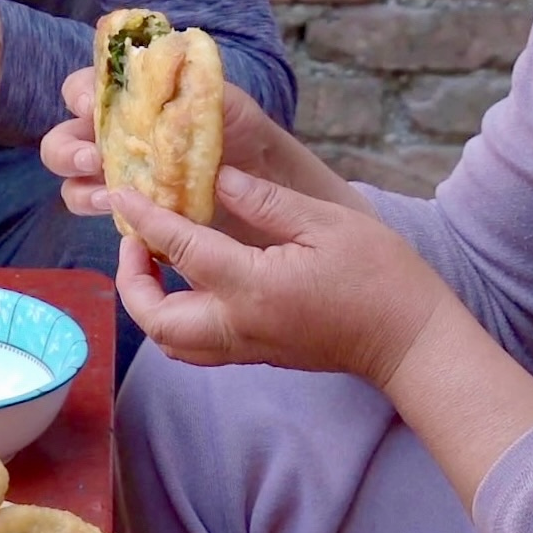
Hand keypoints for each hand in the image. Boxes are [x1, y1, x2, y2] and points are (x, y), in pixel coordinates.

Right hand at [44, 73, 366, 229]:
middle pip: (64, 137)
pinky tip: (128, 219)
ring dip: (81, 185)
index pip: (87, 88)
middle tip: (96, 157)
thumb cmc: (250, 138)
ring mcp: (120, 176)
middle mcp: (116, 137)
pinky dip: (107, 214)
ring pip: (73, 180)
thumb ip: (198, 90)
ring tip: (109, 196)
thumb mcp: (233, 108)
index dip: (82, 95)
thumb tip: (171, 72)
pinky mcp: (131, 212)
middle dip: (70, 147)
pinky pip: (101, 213)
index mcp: (133, 102)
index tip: (96, 106)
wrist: (274, 191)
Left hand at [110, 172, 450, 386]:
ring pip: (170, 341)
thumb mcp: (326, 222)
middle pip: (156, 318)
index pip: (180, 250)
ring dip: (149, 304)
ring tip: (155, 261)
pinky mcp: (257, 355)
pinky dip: (174, 320)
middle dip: (131, 279)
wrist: (411, 341)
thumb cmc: (380, 276)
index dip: (144, 219)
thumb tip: (214, 176)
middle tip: (136, 238)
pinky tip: (188, 283)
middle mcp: (240, 325)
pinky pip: (194, 348)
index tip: (122, 194)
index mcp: (253, 286)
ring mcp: (247, 347)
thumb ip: (264, 201)